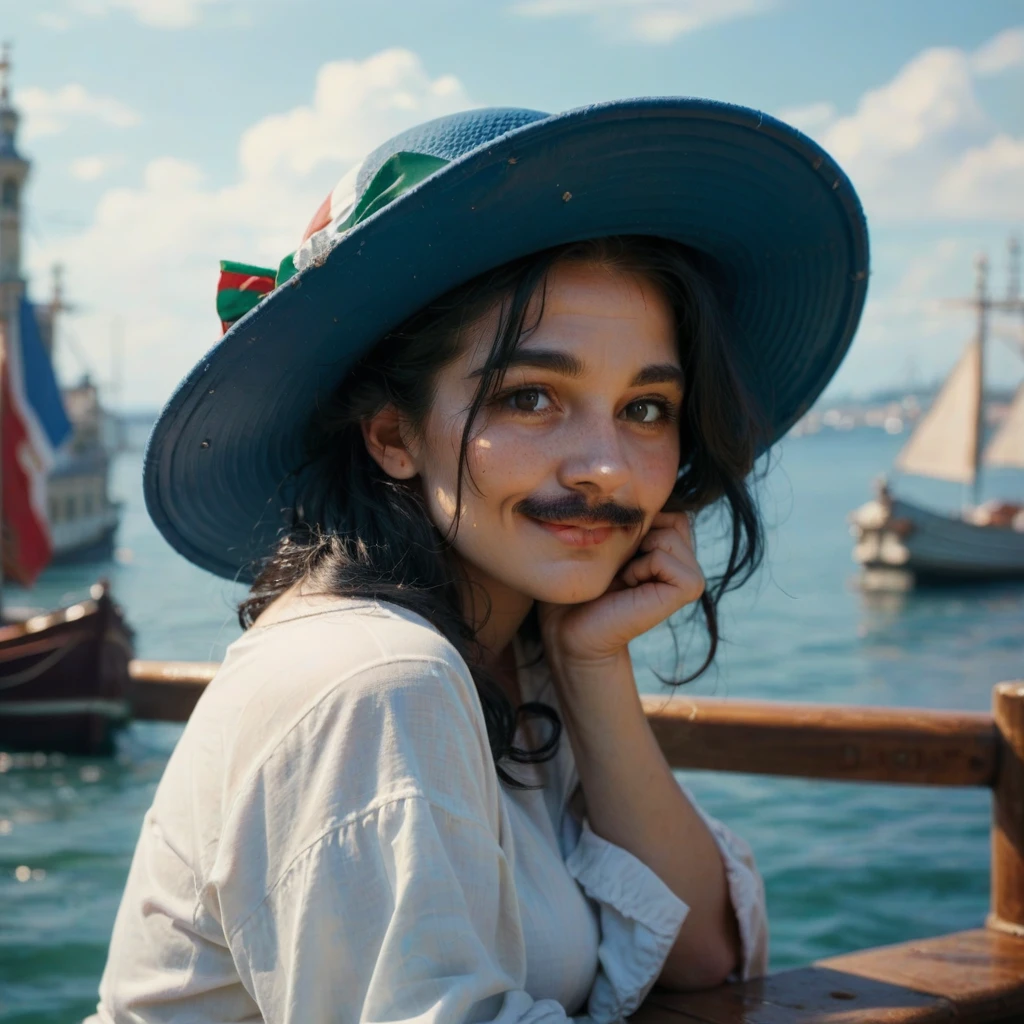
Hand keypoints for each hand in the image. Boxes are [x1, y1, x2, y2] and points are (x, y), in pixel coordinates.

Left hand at [538, 512, 704, 676]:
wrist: (571, 627)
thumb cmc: (581, 583)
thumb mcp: (607, 539)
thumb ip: (633, 518)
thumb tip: (647, 488)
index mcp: (668, 544)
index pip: (666, 506)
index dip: (635, 520)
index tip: (615, 552)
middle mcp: (684, 558)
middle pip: (673, 515)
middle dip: (639, 533)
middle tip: (620, 565)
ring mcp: (691, 574)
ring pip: (671, 532)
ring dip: (638, 550)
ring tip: (624, 576)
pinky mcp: (689, 588)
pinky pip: (666, 556)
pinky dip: (642, 566)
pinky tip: (630, 585)